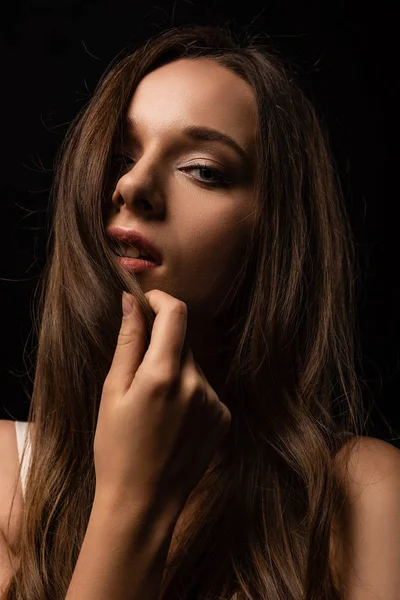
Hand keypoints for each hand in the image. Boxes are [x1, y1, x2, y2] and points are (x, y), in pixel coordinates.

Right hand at [93, 289, 231, 514]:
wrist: (144, 502)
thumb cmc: (117, 448)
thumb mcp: (113, 392)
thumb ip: (128, 343)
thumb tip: (132, 302)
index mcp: (164, 374)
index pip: (176, 313)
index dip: (161, 300)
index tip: (147, 303)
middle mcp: (197, 383)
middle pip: (183, 343)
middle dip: (162, 348)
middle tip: (139, 380)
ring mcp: (214, 402)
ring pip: (193, 367)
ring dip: (176, 373)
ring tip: (155, 410)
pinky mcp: (224, 417)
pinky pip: (205, 390)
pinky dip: (190, 394)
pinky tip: (173, 423)